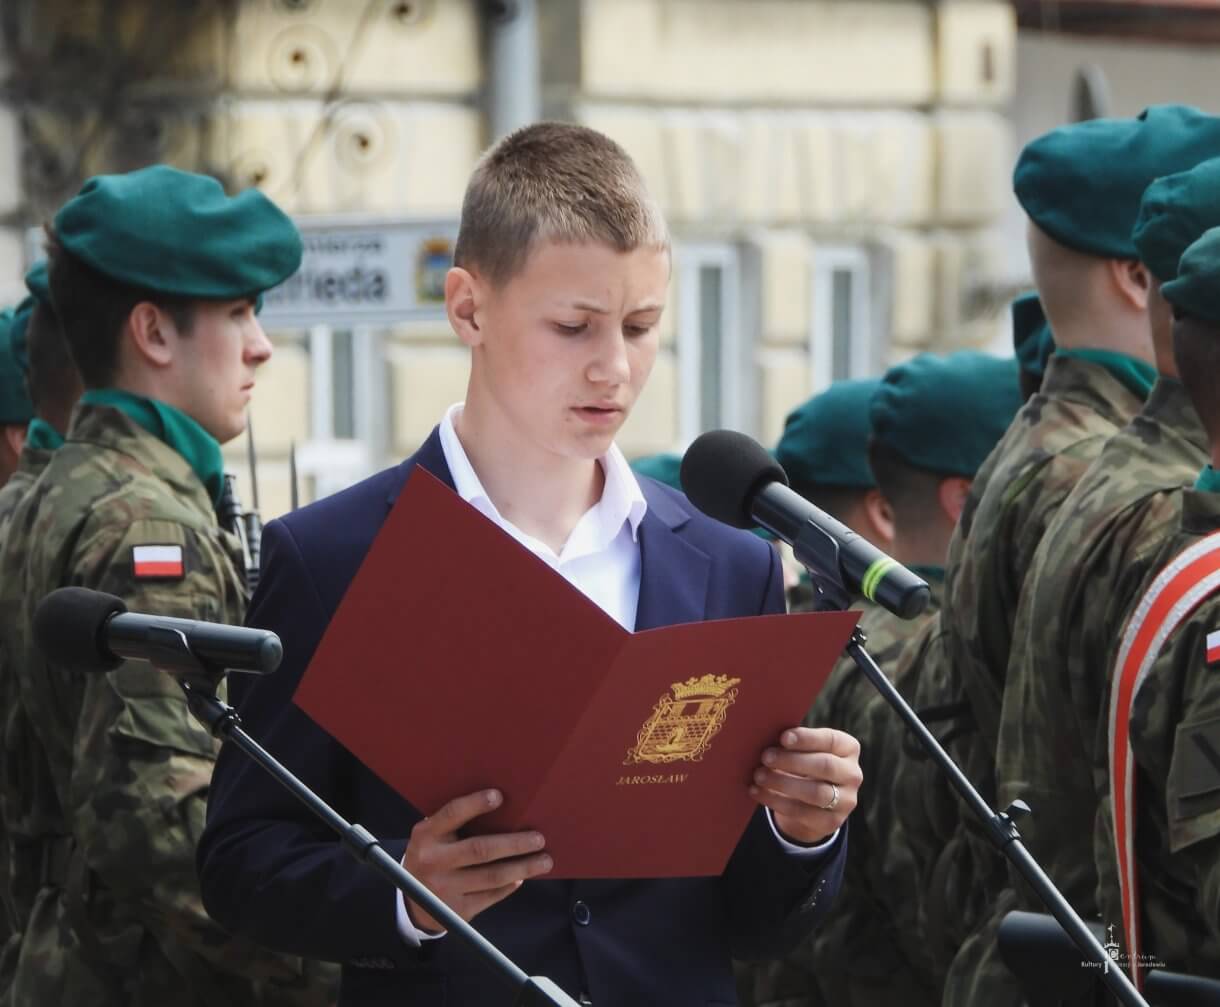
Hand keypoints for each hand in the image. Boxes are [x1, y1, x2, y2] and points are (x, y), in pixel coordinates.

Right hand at [403, 789, 552, 932]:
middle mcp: (433, 861)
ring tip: (544, 861)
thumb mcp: (432, 835)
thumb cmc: (432, 854)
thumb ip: (456, 824)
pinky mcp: (456, 912)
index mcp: (427, 835)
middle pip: (480, 850)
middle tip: (539, 838)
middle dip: (514, 844)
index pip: (452, 814)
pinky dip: (509, 886)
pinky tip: (521, 878)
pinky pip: (490, 897)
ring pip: (491, 877)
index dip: (475, 804)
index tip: (500, 796)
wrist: (410, 898)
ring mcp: (444, 889)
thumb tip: (505, 809)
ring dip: (522, 868)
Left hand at [749, 727, 861, 844]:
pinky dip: (775, 800)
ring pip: (815, 792)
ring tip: (758, 775)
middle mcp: (853, 774)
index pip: (831, 740)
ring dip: (783, 783)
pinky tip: (757, 792)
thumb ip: (792, 743)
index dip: (807, 738)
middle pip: (825, 766)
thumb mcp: (803, 751)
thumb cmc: (802, 766)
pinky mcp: (831, 822)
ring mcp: (846, 801)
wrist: (810, 805)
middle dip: (792, 761)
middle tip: (765, 757)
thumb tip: (766, 735)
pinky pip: (801, 812)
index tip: (783, 737)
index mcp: (848, 748)